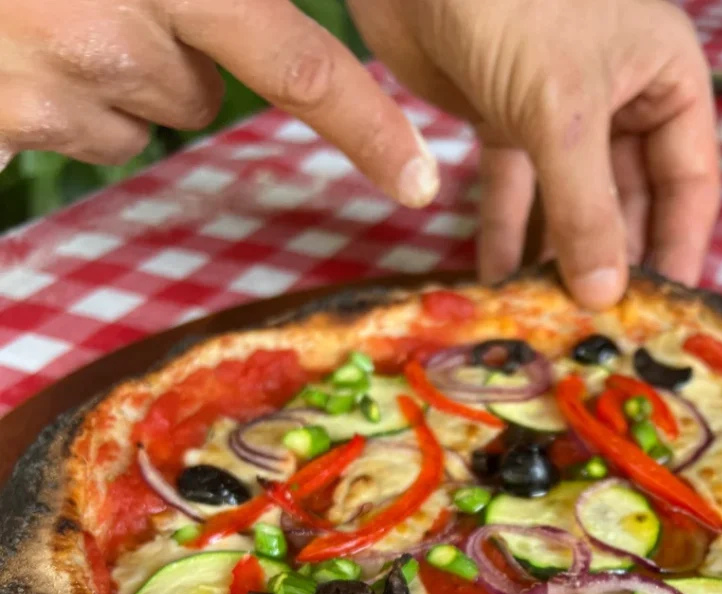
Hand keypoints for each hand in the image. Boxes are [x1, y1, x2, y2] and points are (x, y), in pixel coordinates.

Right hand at [0, 0, 438, 206]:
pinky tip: (4, 36)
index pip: (297, 64)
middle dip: (170, 55)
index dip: (367, 126)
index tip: (419, 186)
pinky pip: (71, 127)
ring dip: (106, 72)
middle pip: (199, 93)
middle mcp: (115, 28)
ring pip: (136, 113)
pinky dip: (50, 94)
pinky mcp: (0, 116)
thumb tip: (233, 56)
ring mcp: (50, 79)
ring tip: (35, 4)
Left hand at [349, 0, 719, 307]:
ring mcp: (560, 108)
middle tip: (597, 328)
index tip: (663, 311)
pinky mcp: (504, 115)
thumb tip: (606, 295)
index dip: (678, 248)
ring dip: (557, 255)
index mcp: (665, 79)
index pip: (690, 181)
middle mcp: (620, 96)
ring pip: (570, 201)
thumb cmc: (513, 3)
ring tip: (547, 316)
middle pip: (629, 200)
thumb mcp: (564, 113)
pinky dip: (507, 231)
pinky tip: (499, 278)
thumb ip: (589, 209)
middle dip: (610, 259)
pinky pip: (515, 189)